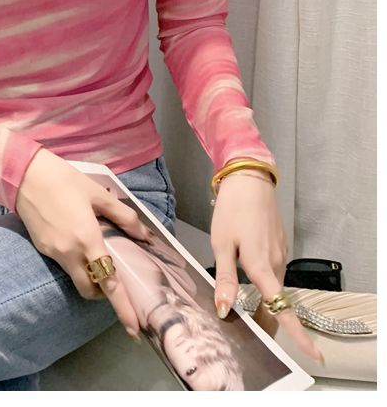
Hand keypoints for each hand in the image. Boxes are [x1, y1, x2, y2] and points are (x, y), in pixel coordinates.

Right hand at [16, 148, 153, 340]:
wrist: (25, 175)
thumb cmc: (65, 180)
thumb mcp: (98, 194)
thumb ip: (123, 216)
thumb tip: (144, 234)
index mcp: (88, 239)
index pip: (109, 283)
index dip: (122, 308)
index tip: (133, 328)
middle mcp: (70, 253)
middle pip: (90, 290)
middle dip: (103, 294)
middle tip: (113, 283)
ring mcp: (53, 253)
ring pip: (75, 278)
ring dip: (88, 277)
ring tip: (94, 255)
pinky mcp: (42, 248)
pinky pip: (63, 264)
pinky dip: (74, 261)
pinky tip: (75, 240)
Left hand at [210, 166, 324, 362]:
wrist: (249, 180)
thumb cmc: (232, 210)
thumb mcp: (221, 244)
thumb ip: (225, 278)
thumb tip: (225, 310)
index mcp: (261, 266)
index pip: (281, 307)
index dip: (296, 332)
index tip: (312, 354)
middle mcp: (275, 262)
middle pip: (276, 300)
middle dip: (267, 318)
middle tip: (252, 331)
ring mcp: (279, 253)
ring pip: (273, 284)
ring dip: (263, 297)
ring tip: (244, 307)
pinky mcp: (278, 244)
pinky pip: (272, 269)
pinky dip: (263, 279)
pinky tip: (247, 274)